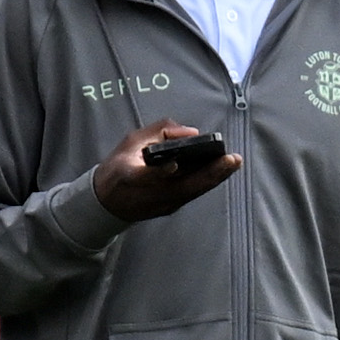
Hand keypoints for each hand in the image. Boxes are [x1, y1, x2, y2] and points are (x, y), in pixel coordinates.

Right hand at [89, 119, 240, 221]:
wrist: (106, 204)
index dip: (159, 171)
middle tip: (231, 159)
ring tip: (232, 163)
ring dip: (215, 178)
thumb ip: (159, 132)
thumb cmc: (118, 168)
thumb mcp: (129, 143)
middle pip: (182, 186)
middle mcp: (149, 193)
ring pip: (193, 191)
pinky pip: (192, 193)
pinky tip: (220, 171)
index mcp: (130, 176)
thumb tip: (191, 132)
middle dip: (209, 172)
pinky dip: (207, 181)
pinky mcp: (170, 208)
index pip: (145, 175)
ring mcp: (161, 204)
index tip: (173, 164)